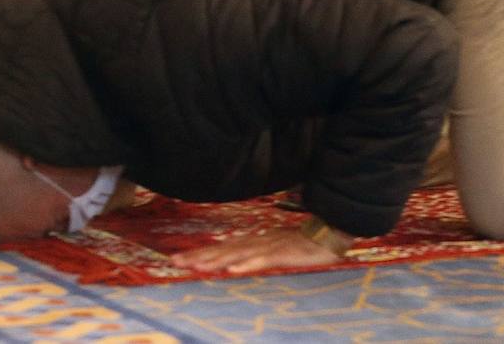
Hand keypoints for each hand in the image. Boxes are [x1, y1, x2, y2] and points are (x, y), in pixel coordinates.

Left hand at [169, 226, 348, 273]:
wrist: (328, 233)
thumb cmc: (300, 243)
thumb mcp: (272, 248)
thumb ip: (253, 253)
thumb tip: (232, 260)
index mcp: (252, 241)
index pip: (220, 248)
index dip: (199, 253)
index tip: (178, 259)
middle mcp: (255, 241)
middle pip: (222, 250)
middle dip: (199, 256)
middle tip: (175, 262)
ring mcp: (268, 246)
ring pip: (236, 254)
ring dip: (215, 260)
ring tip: (196, 266)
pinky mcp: (282, 253)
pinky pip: (261, 259)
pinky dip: (246, 264)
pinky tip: (232, 269)